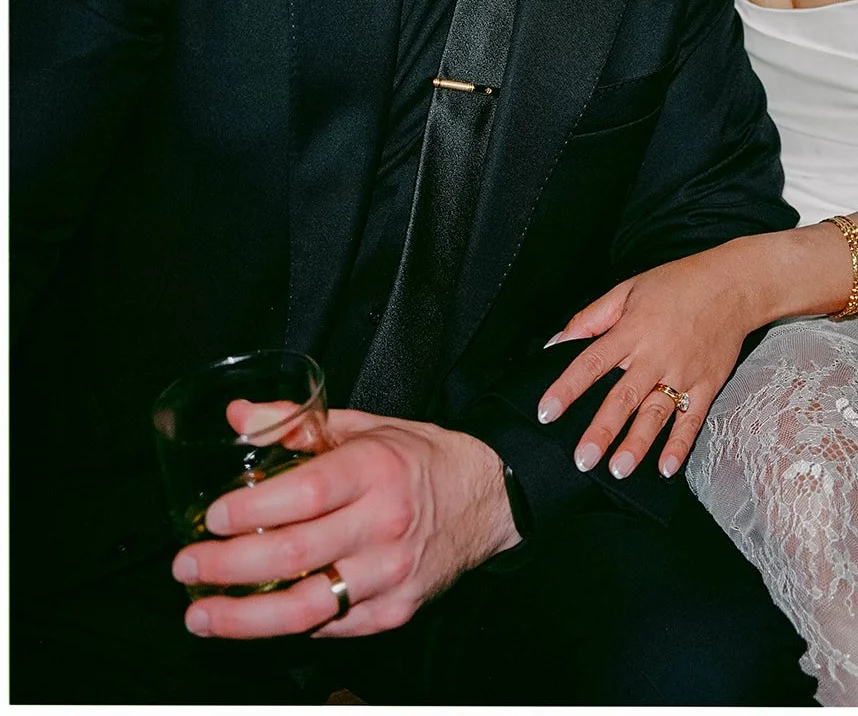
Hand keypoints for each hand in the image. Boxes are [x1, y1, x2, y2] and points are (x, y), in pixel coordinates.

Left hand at [172, 409, 519, 638]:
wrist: (484, 499)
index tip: (209, 517)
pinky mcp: (394, 611)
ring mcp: (390, 574)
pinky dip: (284, 628)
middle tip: (186, 566)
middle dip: (227, 567)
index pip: (304, 494)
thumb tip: (239, 416)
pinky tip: (252, 620)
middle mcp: (384, 524)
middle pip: (294, 556)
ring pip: (306, 608)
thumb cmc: (417, 458)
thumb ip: (295, 424)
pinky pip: (329, 627)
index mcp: (374, 470)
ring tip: (200, 614)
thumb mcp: (363, 426)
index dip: (250, 510)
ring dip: (243, 618)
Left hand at [537, 240, 755, 480]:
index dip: (567, 388)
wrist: (733, 286)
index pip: (591, 363)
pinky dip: (679, 446)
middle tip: (582, 459)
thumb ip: (590, 318)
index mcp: (632, 331)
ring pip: (656, 415)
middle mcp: (656, 355)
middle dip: (601, 430)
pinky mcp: (707, 385)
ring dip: (636, 444)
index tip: (546, 411)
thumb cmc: (677, 284)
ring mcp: (684, 373)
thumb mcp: (628, 290)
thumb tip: (556, 342)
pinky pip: (691, 420)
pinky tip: (665, 468)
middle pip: (623, 397)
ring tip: (618, 470)